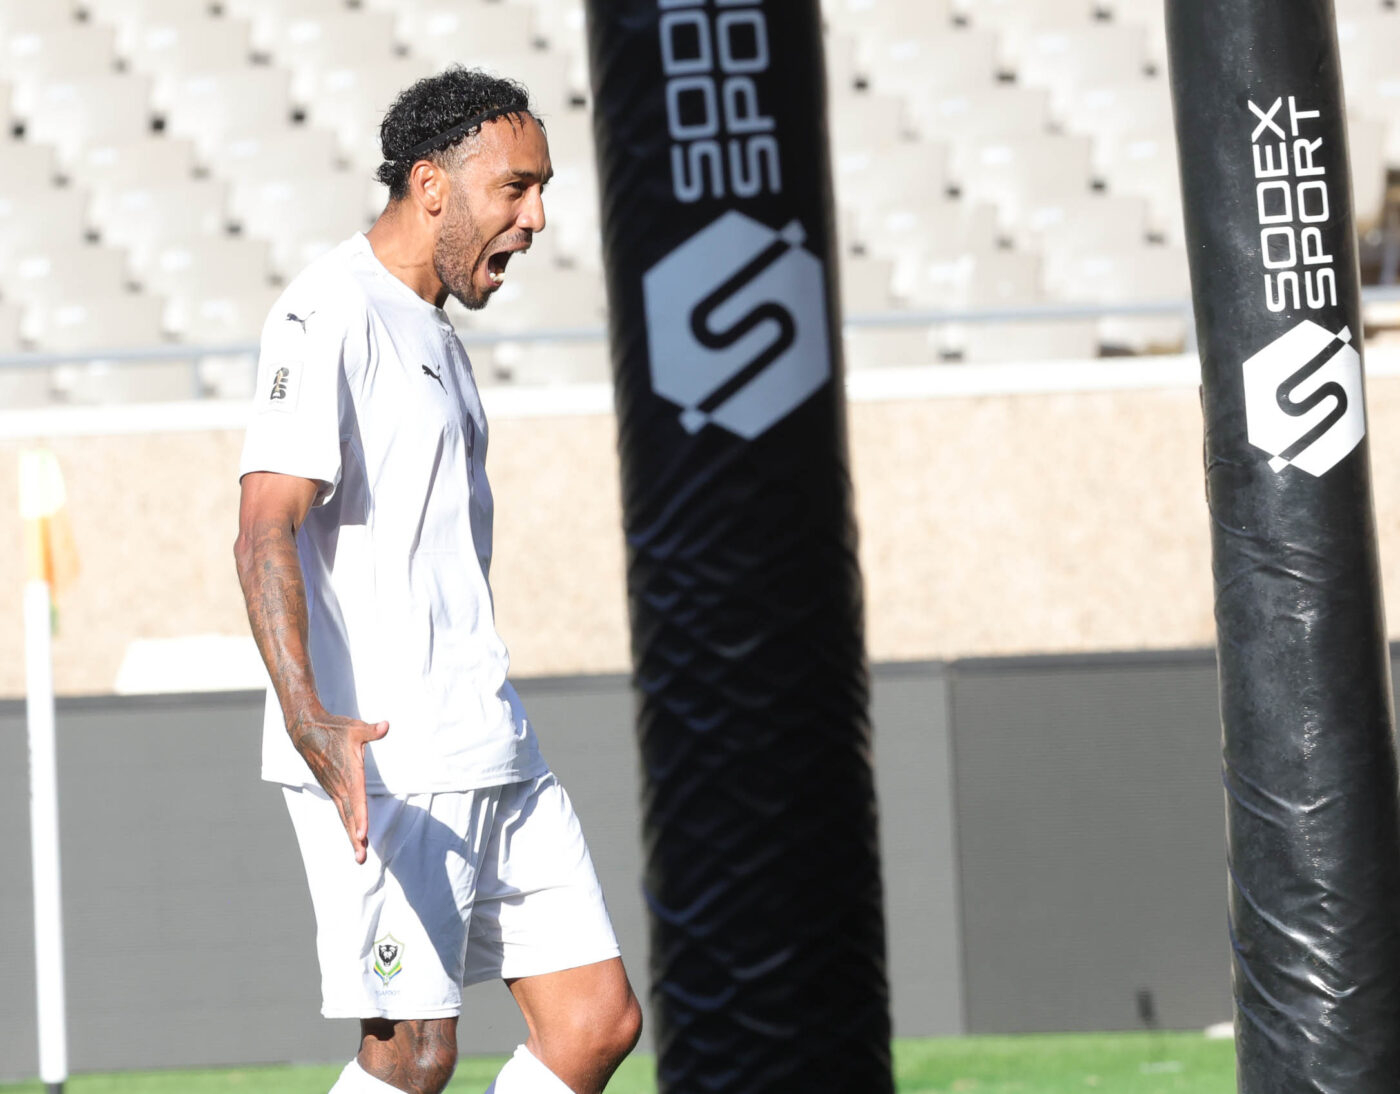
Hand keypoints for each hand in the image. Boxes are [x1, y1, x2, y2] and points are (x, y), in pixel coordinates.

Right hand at [289, 709, 389, 863]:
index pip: (356, 799)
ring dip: (352, 836)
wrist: (307, 732)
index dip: (360, 817)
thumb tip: (385, 726)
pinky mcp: (332, 789)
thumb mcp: (355, 729)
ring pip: (345, 816)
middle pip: (350, 815)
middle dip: (356, 838)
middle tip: (361, 858)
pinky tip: (355, 837)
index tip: (362, 834)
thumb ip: (371, 731)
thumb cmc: (334, 730)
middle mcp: (341, 786)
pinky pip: (342, 811)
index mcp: (349, 774)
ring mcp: (335, 789)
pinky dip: (348, 825)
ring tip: (360, 856)